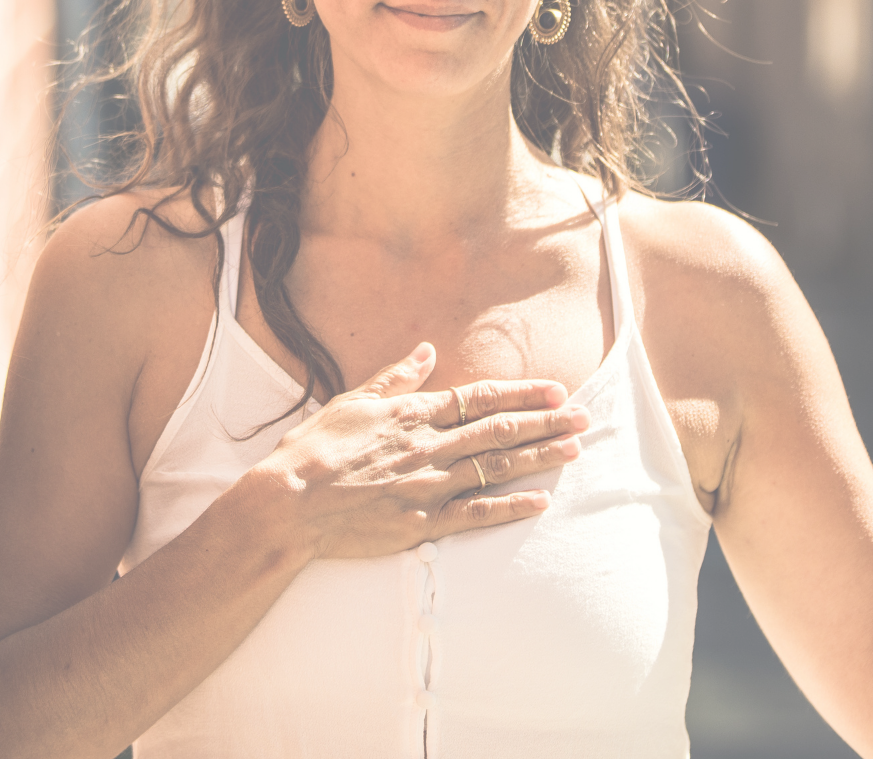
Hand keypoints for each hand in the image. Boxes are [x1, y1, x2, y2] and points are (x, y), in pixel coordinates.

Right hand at [249, 342, 587, 559]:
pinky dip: (511, 506)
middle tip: (584, 416)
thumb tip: (425, 350)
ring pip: (496, 466)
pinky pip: (476, 512)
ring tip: (573, 449)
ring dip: (539, 455)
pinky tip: (541, 499)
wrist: (288, 503)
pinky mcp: (422, 522)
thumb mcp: (350, 402)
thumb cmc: (312, 450)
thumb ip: (393, 378)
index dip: (521, 393)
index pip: (478, 398)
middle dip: (546, 421)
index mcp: (411, 414)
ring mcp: (428, 485)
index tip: (555, 390)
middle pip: (499, 429)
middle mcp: (428, 446)